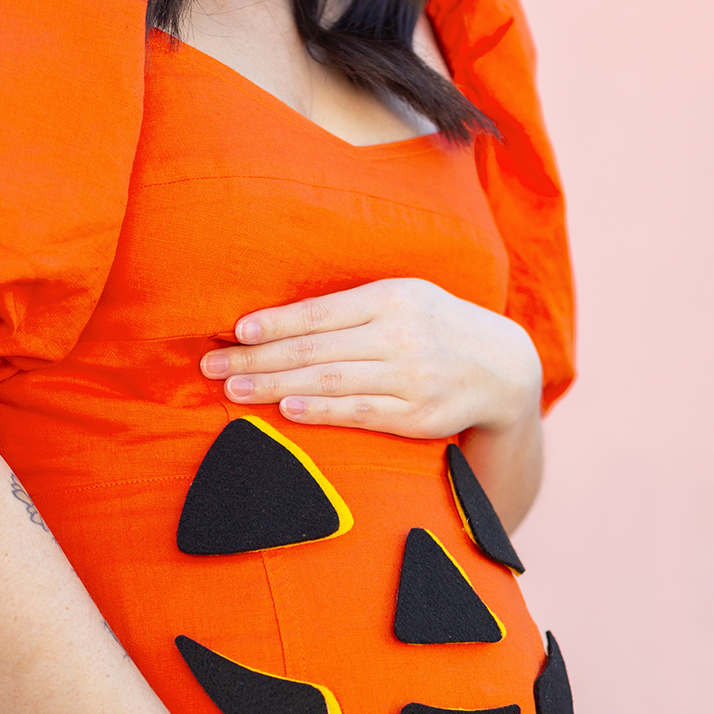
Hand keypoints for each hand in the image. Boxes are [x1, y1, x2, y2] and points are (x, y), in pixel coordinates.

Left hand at [200, 278, 541, 439]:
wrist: (503, 367)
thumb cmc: (437, 327)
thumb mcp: (405, 298)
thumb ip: (352, 308)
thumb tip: (281, 321)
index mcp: (391, 298)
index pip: (318, 312)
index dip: (273, 323)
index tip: (234, 332)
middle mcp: (399, 335)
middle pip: (314, 349)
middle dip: (257, 359)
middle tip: (211, 368)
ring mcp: (409, 377)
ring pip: (329, 381)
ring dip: (275, 386)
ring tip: (234, 391)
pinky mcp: (416, 415)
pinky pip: (359, 412)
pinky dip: (320, 411)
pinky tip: (287, 410)